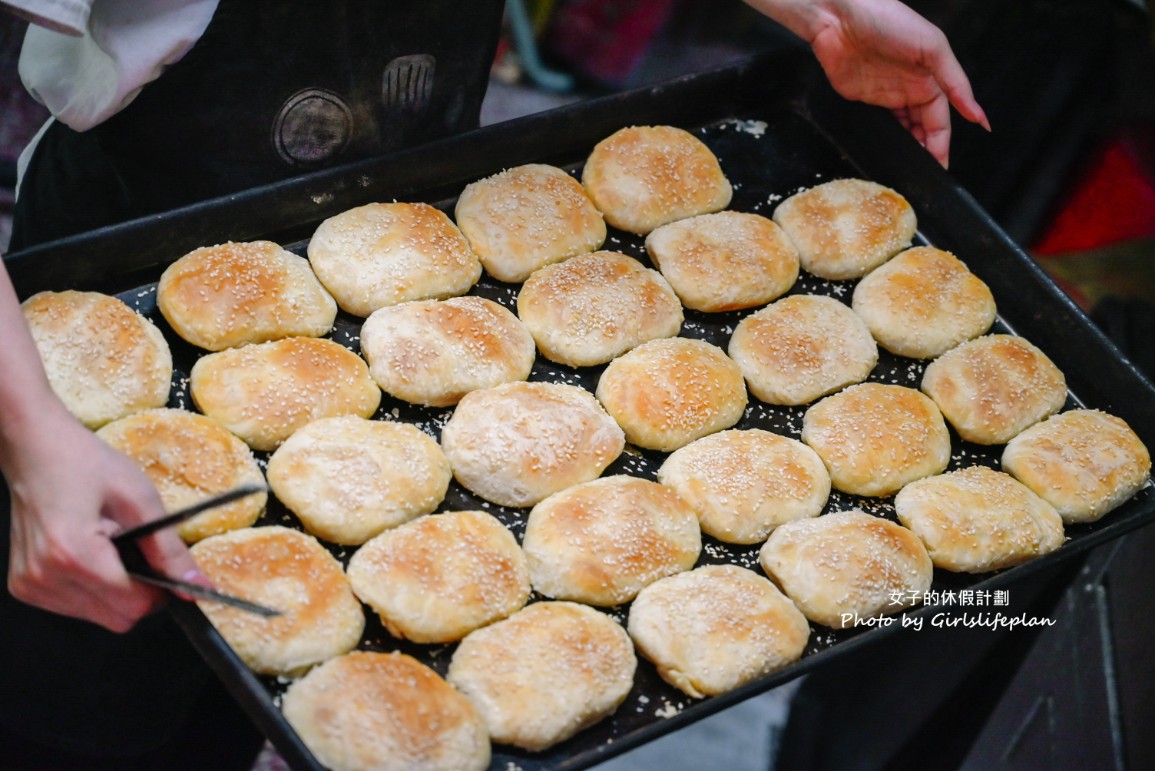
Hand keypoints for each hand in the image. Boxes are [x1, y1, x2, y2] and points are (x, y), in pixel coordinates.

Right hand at [5, 402, 202, 631]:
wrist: (36, 448)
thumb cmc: (85, 463)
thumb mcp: (140, 499)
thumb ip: (170, 550)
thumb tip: (196, 587)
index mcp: (73, 555)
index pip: (135, 606)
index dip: (159, 590)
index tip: (163, 566)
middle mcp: (45, 577)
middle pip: (118, 619)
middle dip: (139, 593)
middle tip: (136, 552)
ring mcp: (30, 585)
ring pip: (98, 617)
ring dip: (115, 592)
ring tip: (108, 546)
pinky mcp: (24, 586)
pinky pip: (75, 608)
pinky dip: (93, 589)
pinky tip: (89, 555)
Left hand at [746, 0, 989, 166]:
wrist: (838, 17)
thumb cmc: (888, 20)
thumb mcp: (932, 47)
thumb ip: (956, 83)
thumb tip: (978, 115)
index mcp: (931, 78)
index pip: (941, 121)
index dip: (942, 146)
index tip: (940, 170)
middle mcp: (911, 89)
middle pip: (923, 131)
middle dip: (925, 154)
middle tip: (921, 178)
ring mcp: (886, 97)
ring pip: (902, 132)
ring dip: (905, 151)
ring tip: (905, 171)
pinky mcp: (862, 100)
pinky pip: (877, 126)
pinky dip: (884, 141)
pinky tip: (885, 154)